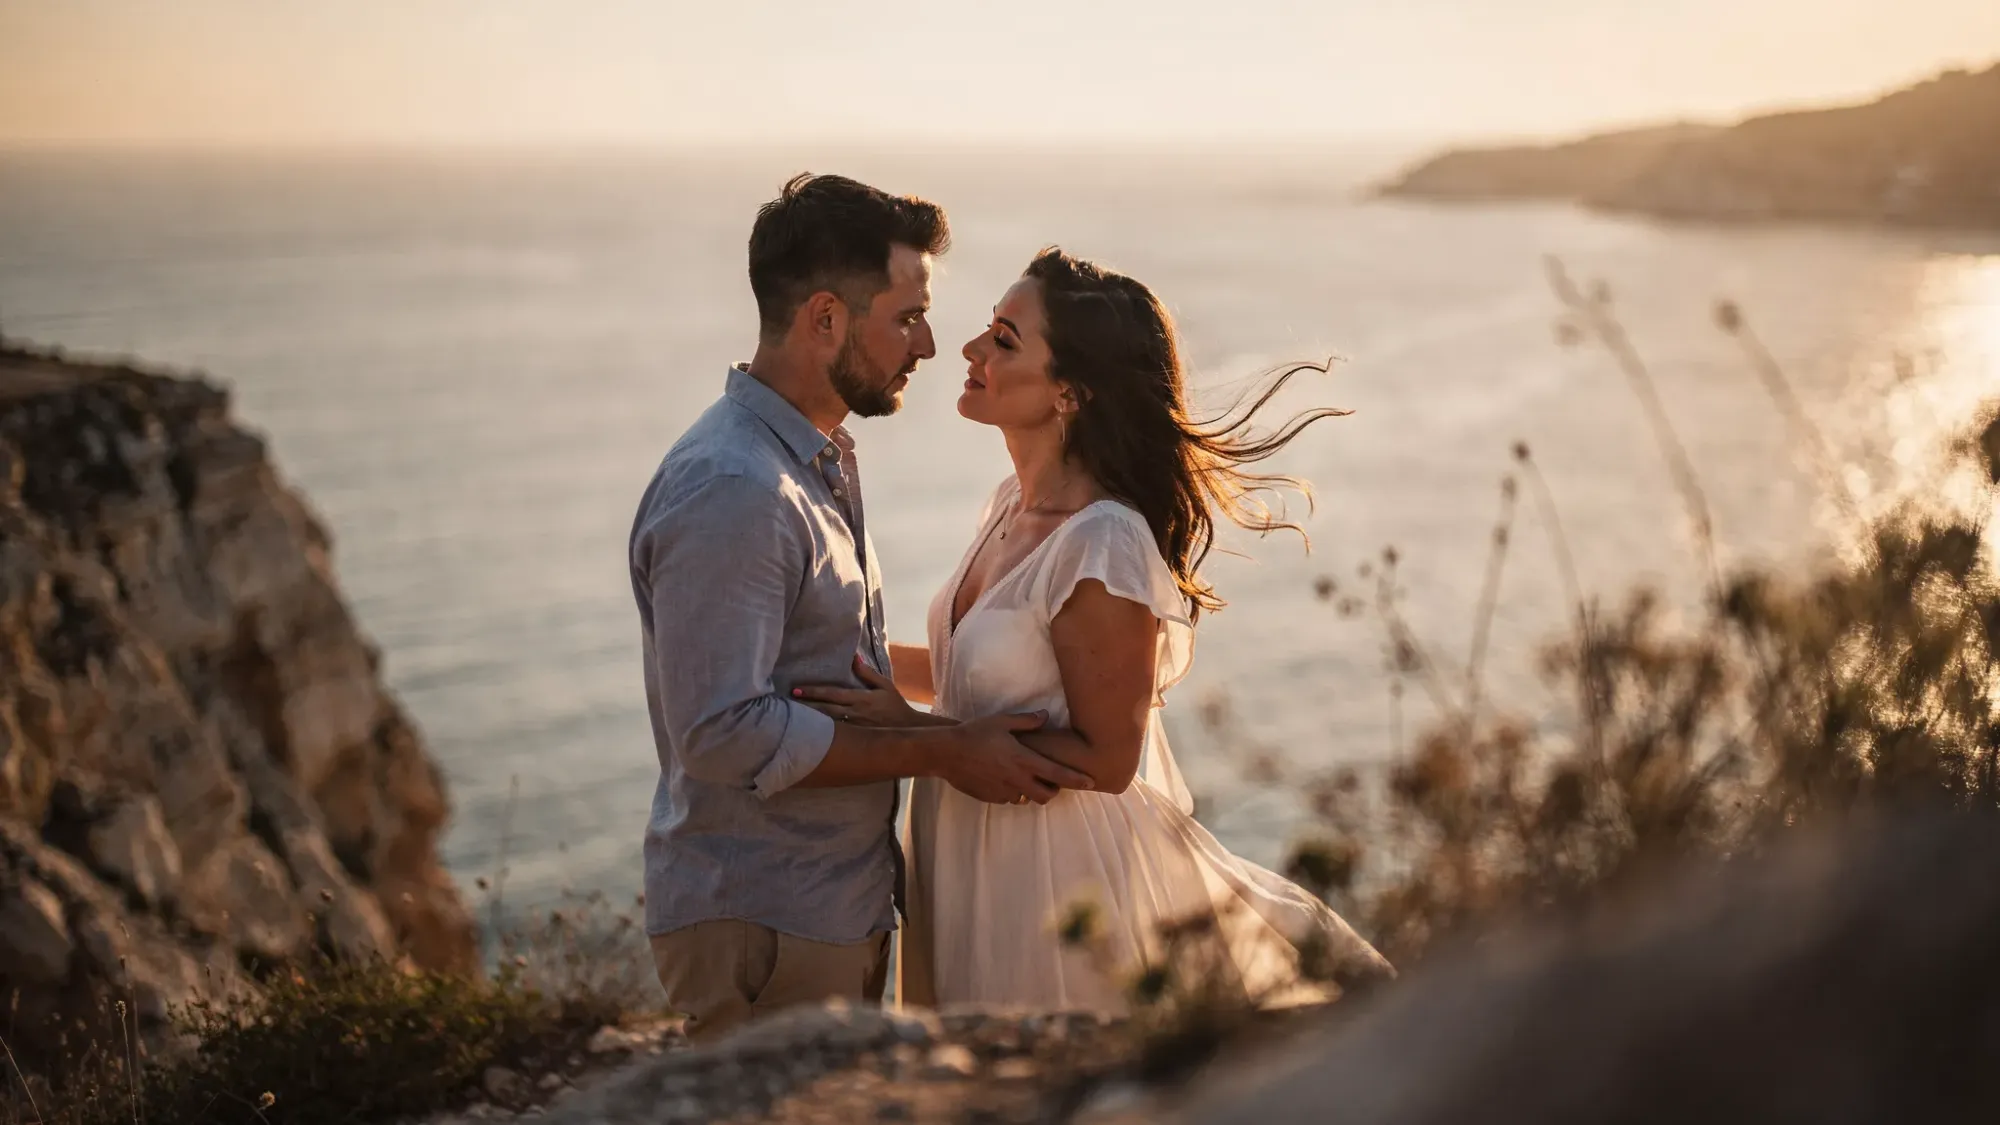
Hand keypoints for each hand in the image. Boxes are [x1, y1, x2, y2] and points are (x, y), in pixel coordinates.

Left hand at [793, 658, 923, 726]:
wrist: (908, 730)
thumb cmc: (896, 706)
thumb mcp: (885, 686)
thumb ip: (868, 673)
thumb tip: (854, 657)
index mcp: (861, 699)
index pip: (832, 694)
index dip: (813, 692)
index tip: (796, 689)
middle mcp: (854, 714)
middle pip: (824, 710)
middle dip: (805, 705)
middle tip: (786, 701)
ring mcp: (853, 728)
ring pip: (826, 724)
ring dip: (809, 719)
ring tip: (791, 715)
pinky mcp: (854, 738)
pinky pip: (834, 735)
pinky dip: (820, 731)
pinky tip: (807, 730)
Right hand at [939, 712, 1095, 805]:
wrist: (946, 753)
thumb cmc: (974, 733)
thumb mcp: (1002, 722)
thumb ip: (1027, 721)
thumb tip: (1045, 716)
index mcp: (1023, 760)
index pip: (1058, 774)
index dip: (1077, 780)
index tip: (1091, 782)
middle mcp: (1017, 780)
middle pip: (1046, 796)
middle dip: (1053, 790)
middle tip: (1051, 780)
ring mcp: (1004, 792)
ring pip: (1028, 799)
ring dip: (1031, 790)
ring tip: (1024, 776)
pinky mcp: (991, 798)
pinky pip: (1010, 799)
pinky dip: (1013, 791)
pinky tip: (1004, 778)